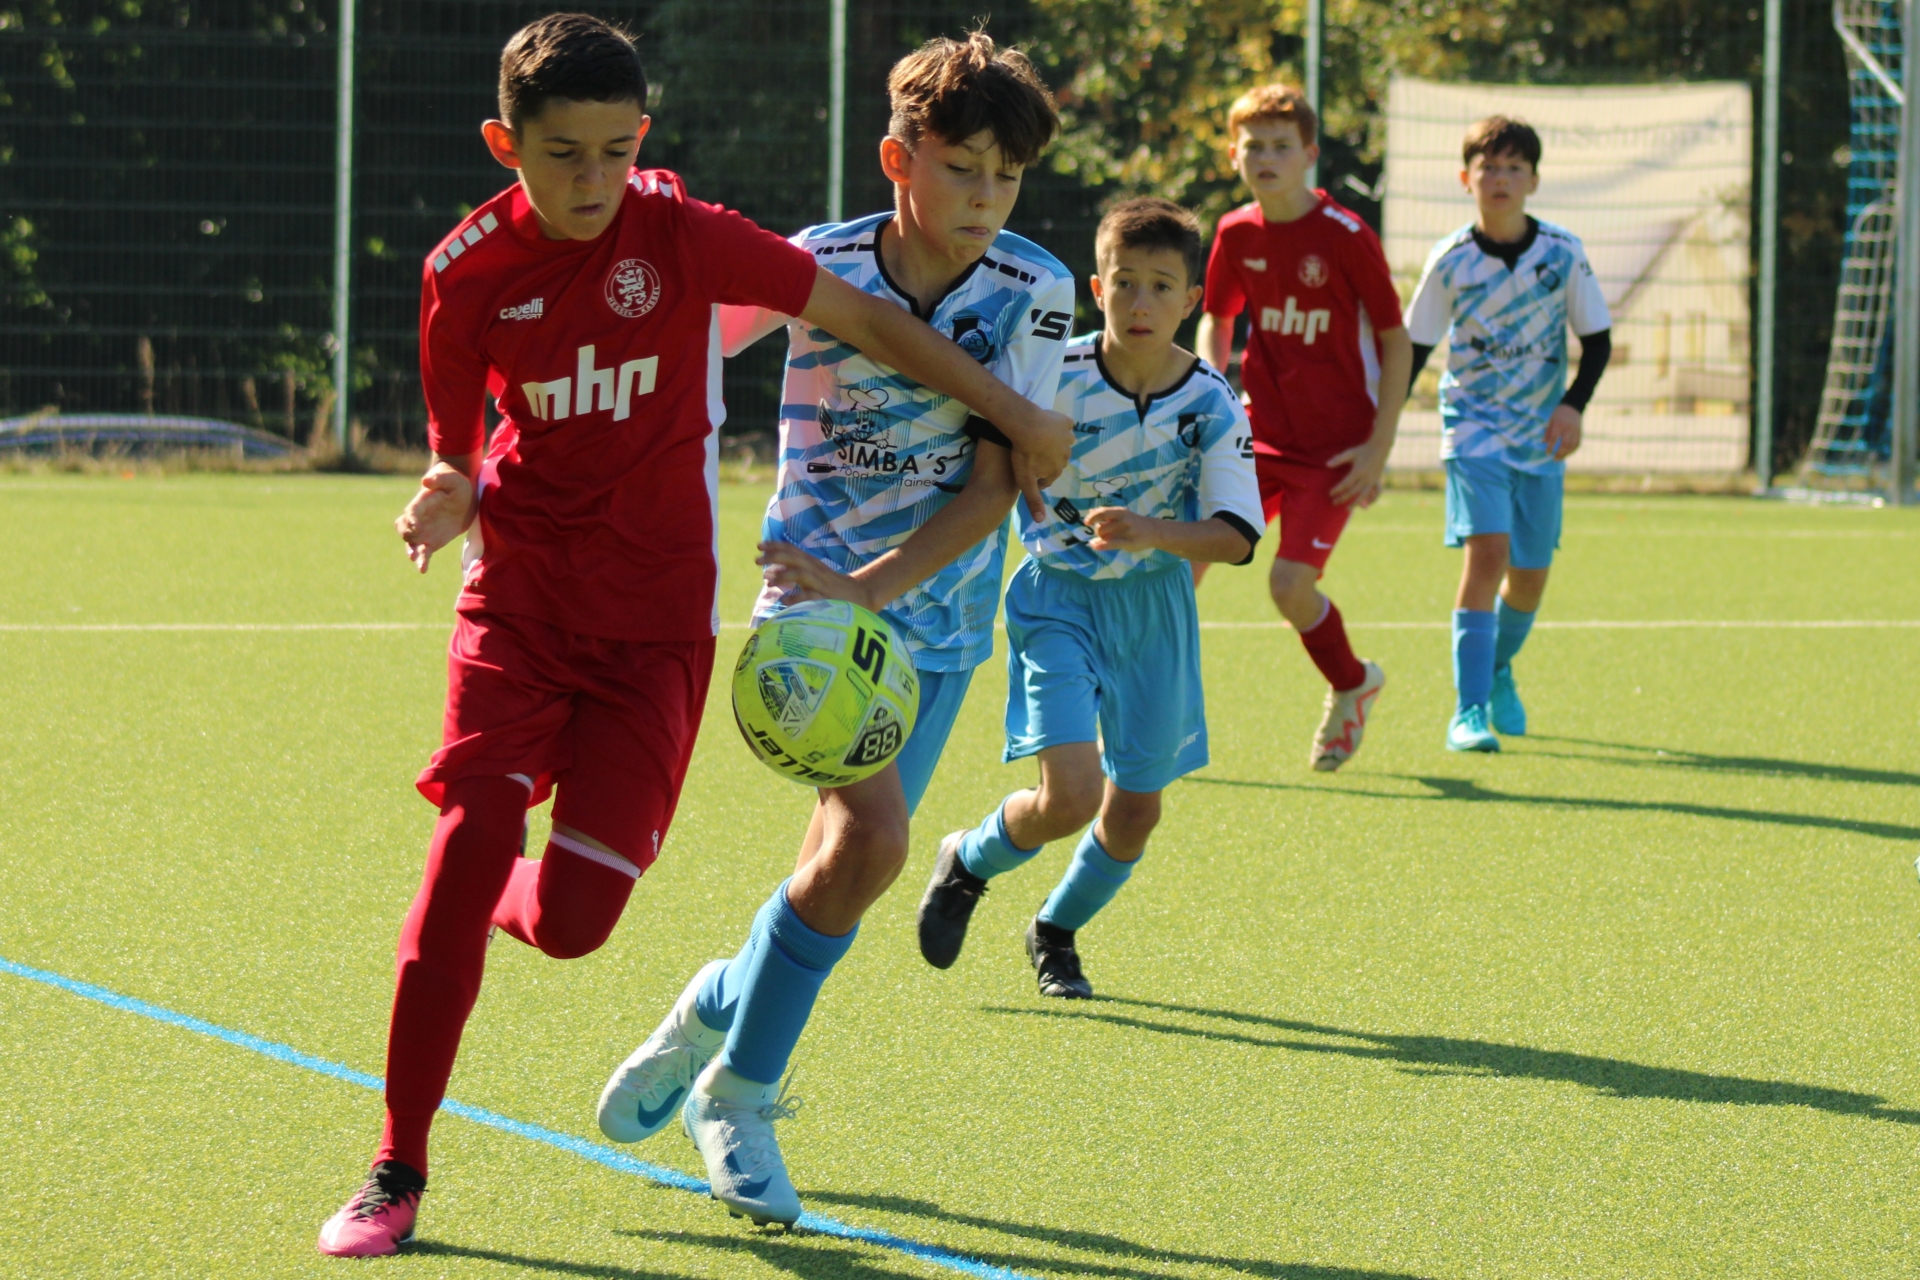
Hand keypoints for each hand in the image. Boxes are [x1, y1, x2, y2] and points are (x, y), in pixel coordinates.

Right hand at [395, 464, 476, 573]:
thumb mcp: (450, 477)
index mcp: (420, 503)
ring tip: (416, 559)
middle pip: (404, 529)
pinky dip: (423, 561)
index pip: (411, 512)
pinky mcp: (433, 542)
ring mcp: (424, 532)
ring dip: (413, 552)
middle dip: (407, 535)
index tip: (415, 525)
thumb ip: (438, 478)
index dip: (411, 519)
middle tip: (415, 538)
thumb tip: (425, 481)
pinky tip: (422, 570)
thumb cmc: (454, 481)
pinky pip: (425, 553)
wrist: (465, 494)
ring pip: (412, 544)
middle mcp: (418, 519)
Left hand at [757, 540, 877, 610]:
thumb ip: (794, 573)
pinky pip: (810, 597)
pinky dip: (796, 597)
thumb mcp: (814, 575)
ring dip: (783, 575)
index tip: (759, 545)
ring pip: (801, 574)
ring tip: (767, 579)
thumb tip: (770, 574)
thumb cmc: (833, 587)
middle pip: (794, 558)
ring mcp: (821, 584)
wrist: (862, 595)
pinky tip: (784, 600)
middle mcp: (816, 570)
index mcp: (812, 563)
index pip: (792, 550)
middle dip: (775, 557)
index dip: (776, 546)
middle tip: (756, 560)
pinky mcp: (826, 598)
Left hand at [1009, 407, 1074, 520]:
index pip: (1047, 477)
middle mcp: (1066, 456)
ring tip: (1037, 438)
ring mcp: (1068, 439)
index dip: (1036, 475)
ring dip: (1052, 442)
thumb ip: (1033, 500)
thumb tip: (1040, 521)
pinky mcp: (1066, 423)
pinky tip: (1048, 425)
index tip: (1026, 469)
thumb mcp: (1025, 480)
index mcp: (1056, 470)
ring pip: (1061, 443)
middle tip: (1029, 452)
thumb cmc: (1023, 453)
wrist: (1027, 425)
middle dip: (1045, 459)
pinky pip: (1064, 426)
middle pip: (1055, 460)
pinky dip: (1058, 426)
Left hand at [1084, 507, 1160, 552]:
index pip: (1102, 513)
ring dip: (1103, 540)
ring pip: (1105, 537)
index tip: (1086, 522)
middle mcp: (1123, 520)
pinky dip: (1102, 545)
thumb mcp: (1122, 514)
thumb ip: (1106, 513)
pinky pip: (1112, 544)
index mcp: (1120, 512)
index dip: (1092, 517)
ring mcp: (1127, 531)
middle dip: (1099, 532)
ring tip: (1111, 539)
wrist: (1154, 531)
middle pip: (1101, 528)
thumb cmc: (1134, 522)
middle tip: (1105, 534)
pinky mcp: (1130, 542)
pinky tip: (1095, 546)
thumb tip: (1091, 511)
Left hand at [1326, 438, 1390, 507]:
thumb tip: (1326, 465)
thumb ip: (1338, 459)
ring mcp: (1373, 480)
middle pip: (1353, 491)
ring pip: (1364, 495)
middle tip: (1334, 503)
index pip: (1345, 484)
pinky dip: (1373, 499)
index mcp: (1358, 471)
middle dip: (1342, 498)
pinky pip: (1377, 492)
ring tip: (1348, 509)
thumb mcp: (1350, 453)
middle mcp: (1366, 477)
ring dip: (1356, 503)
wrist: (1380, 447)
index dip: (1337, 490)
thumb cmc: (1362, 450)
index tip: (1330, 494)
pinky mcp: (1378, 480)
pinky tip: (1367, 504)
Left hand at [1545, 404, 1582, 459]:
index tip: (1547, 453)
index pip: (1554, 438)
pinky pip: (1578, 443)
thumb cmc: (1559, 413)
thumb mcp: (1551, 420)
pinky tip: (1568, 453)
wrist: (1572, 406)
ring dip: (1567, 454)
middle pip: (1565, 444)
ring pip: (1572, 445)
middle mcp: (1568, 428)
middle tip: (1554, 459)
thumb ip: (1548, 431)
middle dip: (1559, 453)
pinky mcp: (1580, 432)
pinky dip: (1573, 450)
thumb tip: (1543, 442)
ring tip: (1561, 458)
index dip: (1550, 447)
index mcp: (1559, 424)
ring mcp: (1575, 431)